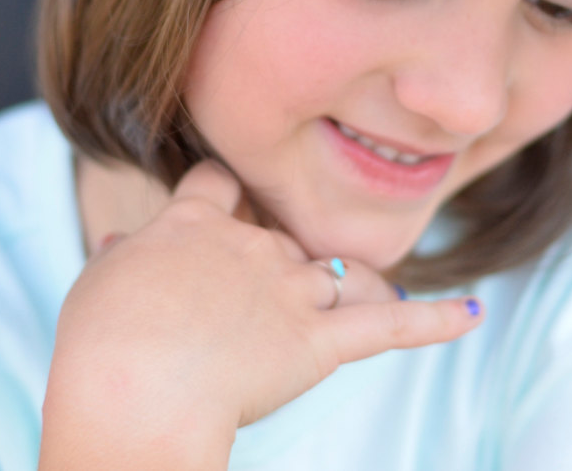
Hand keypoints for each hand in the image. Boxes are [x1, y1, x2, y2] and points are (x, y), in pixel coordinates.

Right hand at [38, 160, 482, 470]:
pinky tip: (473, 315)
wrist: (134, 387)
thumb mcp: (98, 286)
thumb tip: (118, 242)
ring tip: (374, 296)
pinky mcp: (319, 339)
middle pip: (283, 237)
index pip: (217, 185)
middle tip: (256, 308)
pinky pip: (390, 328)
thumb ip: (119, 260)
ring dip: (355, 288)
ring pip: (339, 275)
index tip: (219, 204)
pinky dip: (435, 322)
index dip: (221, 195)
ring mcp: (291, 288)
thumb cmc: (101, 342)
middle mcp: (251, 244)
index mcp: (194, 223)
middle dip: (281, 264)